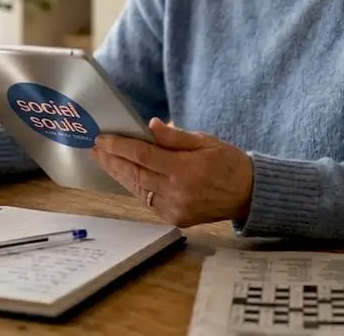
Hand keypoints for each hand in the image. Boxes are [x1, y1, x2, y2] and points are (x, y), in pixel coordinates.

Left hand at [91, 117, 253, 227]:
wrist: (249, 193)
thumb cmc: (228, 162)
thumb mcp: (205, 141)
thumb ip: (175, 137)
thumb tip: (150, 126)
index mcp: (184, 169)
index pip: (142, 155)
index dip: (119, 146)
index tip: (101, 139)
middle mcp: (176, 191)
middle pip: (134, 173)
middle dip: (112, 160)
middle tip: (94, 149)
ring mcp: (175, 208)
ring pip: (138, 189)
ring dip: (119, 174)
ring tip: (104, 161)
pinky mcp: (175, 218)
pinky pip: (149, 201)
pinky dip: (136, 188)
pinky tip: (126, 176)